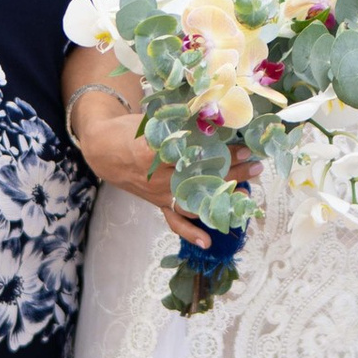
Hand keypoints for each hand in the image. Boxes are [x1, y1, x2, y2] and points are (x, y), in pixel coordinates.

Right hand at [72, 86, 255, 243]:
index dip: (221, 154)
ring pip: (193, 200)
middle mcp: (156, 177)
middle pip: (199, 178)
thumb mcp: (152, 120)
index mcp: (153, 152)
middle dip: (230, 173)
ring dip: (220, 198)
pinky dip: (189, 232)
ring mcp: (157, 193)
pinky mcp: (157, 202)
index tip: (243, 148)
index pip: (194, 156)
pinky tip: (207, 241)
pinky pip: (173, 220)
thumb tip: (215, 115)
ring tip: (245, 193)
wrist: (103, 150)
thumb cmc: (129, 130)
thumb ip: (179, 122)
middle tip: (254, 166)